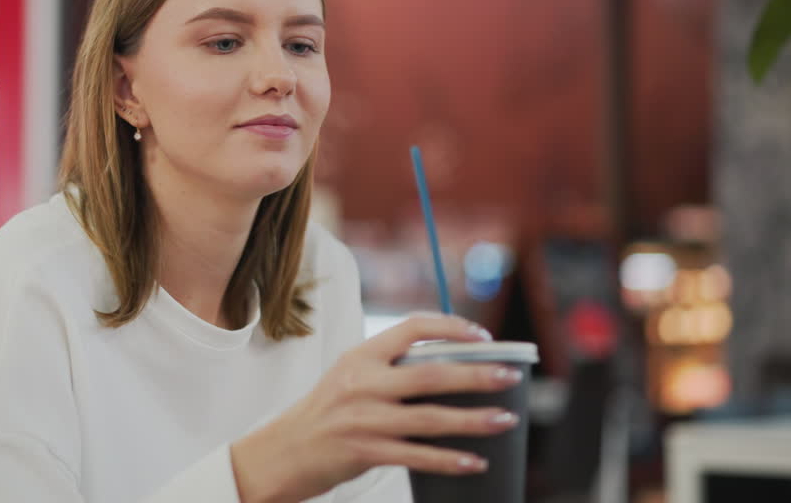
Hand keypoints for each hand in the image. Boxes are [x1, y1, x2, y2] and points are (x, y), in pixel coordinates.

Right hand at [231, 315, 523, 502]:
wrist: (280, 452)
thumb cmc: (322, 415)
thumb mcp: (348, 378)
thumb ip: (389, 369)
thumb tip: (447, 367)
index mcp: (360, 357)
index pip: (411, 328)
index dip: (451, 328)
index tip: (481, 337)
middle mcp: (362, 383)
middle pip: (430, 374)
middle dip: (476, 375)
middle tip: (510, 376)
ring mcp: (364, 419)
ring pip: (430, 417)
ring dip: (474, 419)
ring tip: (506, 419)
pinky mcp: (364, 451)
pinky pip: (416, 456)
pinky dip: (450, 459)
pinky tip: (475, 461)